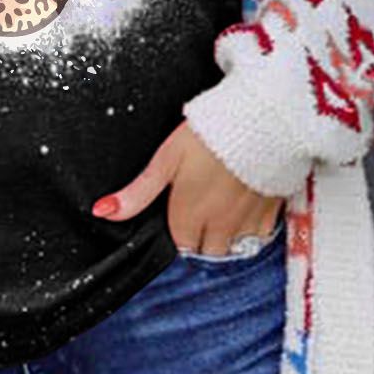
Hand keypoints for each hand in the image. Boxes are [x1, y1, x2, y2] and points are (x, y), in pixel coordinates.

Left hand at [91, 118, 285, 255]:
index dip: (178, 229)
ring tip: (222, 208)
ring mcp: (247, 222)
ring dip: (225, 237)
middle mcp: (219, 226)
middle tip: (200, 210)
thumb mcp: (166, 159)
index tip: (180, 211)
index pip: (180, 244)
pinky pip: (258, 237)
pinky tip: (245, 206)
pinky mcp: (271, 212)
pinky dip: (251, 229)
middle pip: (206, 252)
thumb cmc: (209, 135)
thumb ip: (138, 192)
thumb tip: (103, 211)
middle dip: (200, 238)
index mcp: (189, 215)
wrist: (262, 121)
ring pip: (233, 248)